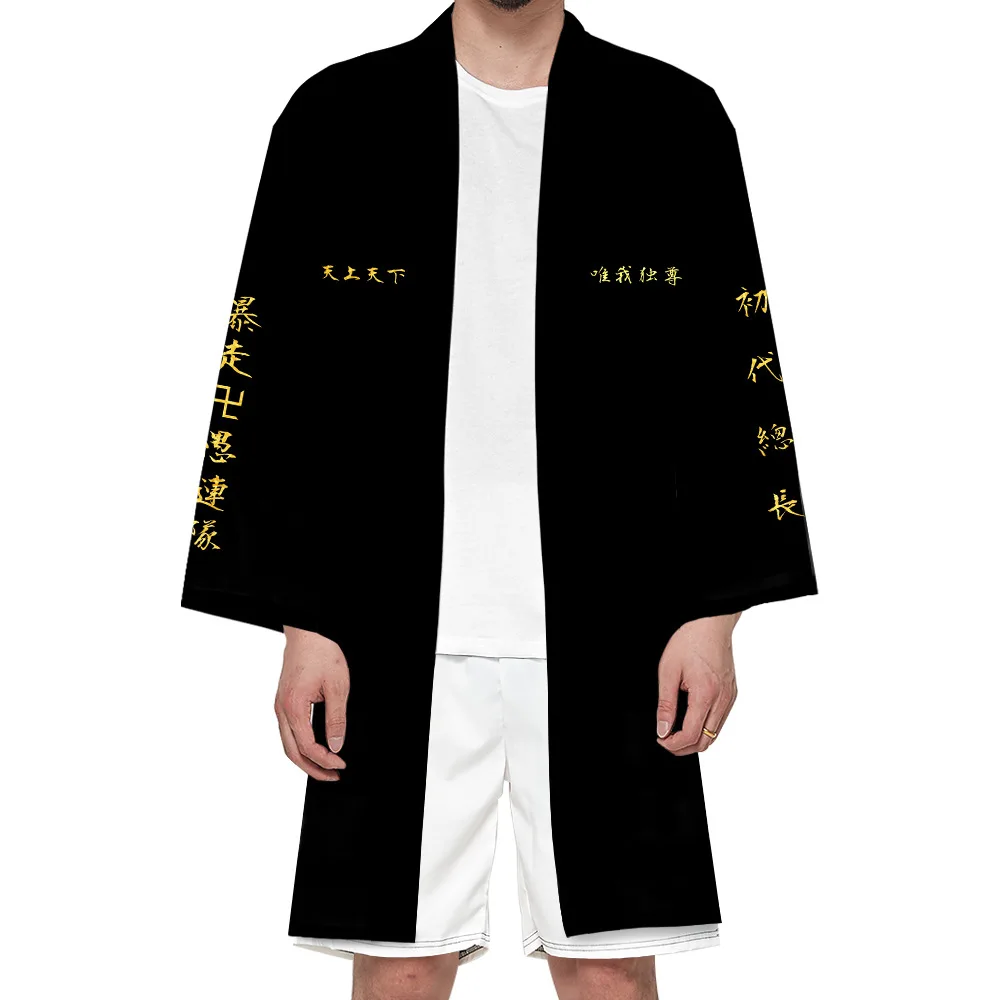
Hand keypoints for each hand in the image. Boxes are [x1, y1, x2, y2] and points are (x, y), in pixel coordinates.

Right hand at [275, 626, 349, 779]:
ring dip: (305, 759)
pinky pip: (288, 731)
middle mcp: (281, 709)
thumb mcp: (337, 686)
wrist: (308, 631)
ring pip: (288, 743)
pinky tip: (314, 747)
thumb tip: (336, 745)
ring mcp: (279, 706)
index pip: (307, 746)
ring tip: (325, 767)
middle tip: (333, 776)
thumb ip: (336, 719)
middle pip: (292, 752)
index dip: (325, 760)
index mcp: (293, 707)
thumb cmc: (321, 652)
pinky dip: (300, 745)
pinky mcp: (283, 701)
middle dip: (312, 769)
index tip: (341, 765)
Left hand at [656, 614, 738, 754]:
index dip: (673, 744)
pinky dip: (706, 727)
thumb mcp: (668, 671)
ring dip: (695, 739)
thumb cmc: (690, 641)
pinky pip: (721, 721)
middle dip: (684, 747)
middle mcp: (723, 700)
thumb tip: (663, 729)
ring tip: (676, 731)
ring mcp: (730, 698)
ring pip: (715, 734)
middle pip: (705, 742)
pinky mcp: (732, 694)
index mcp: (706, 694)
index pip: (691, 735)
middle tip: (666, 739)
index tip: (661, 739)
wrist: (711, 623)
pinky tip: (691, 718)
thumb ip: (665, 704)